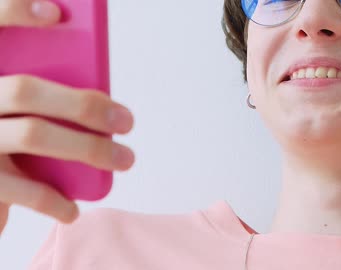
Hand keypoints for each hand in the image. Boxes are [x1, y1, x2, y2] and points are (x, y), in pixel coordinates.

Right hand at [0, 0, 134, 234]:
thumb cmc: (3, 142)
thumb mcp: (13, 112)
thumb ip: (39, 99)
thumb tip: (99, 102)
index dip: (12, 12)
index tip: (56, 11)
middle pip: (27, 90)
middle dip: (84, 104)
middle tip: (127, 121)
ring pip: (33, 134)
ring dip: (88, 148)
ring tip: (126, 159)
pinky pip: (21, 189)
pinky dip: (54, 200)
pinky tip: (74, 209)